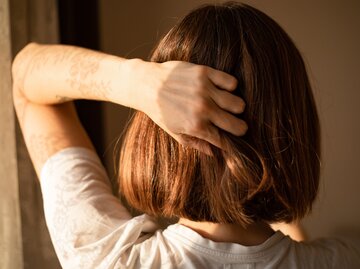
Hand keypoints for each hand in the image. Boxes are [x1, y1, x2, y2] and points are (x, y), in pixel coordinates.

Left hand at [133, 60, 247, 151]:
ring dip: (235, 108)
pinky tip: (221, 90)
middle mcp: (202, 109)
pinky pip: (232, 82)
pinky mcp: (205, 73)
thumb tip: (214, 154)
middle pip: (238, 125)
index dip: (230, 142)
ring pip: (239, 104)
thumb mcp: (175, 132)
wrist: (146, 85)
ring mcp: (205, 90)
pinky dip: (230, 88)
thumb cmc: (160, 111)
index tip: (231, 138)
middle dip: (238, 128)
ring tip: (225, 106)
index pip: (225, 140)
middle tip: (233, 124)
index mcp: (195, 127)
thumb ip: (196, 144)